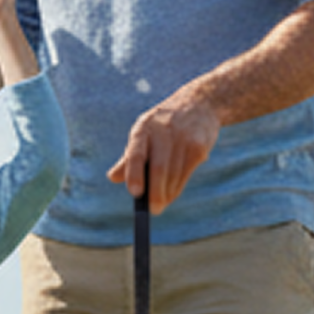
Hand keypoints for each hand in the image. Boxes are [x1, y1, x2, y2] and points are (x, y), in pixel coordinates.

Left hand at [108, 90, 223, 214]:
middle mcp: (163, 131)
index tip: (135, 193)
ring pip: (174, 175)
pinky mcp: (199, 146)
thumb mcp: (143, 133)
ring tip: (161, 203)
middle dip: (156, 193)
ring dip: (167, 193)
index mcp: (143, 128)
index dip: (134, 174)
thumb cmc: (163, 125)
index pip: (136, 153)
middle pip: (159, 169)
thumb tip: (113, 178)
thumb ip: (128, 157)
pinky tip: (172, 193)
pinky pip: (186, 173)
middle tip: (153, 210)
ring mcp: (183, 138)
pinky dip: (178, 187)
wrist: (199, 104)